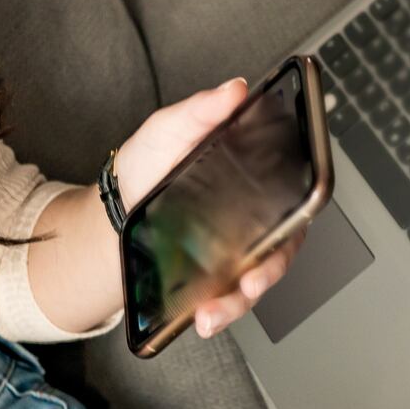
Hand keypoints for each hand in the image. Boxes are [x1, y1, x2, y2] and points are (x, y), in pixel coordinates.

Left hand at [113, 78, 304, 338]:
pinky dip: (219, 313)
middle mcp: (252, 221)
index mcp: (252, 182)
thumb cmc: (145, 169)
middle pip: (281, 247)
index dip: (301, 211)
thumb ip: (201, 112)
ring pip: (255, 282)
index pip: (293, 195)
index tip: (290, 224)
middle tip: (251, 280)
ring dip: (240, 301)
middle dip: (269, 270)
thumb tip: (236, 90)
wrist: (109, 216)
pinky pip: (227, 302)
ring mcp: (234, 255)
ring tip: (214, 312)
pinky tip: (204, 318)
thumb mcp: (167, 131)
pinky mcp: (214, 283)